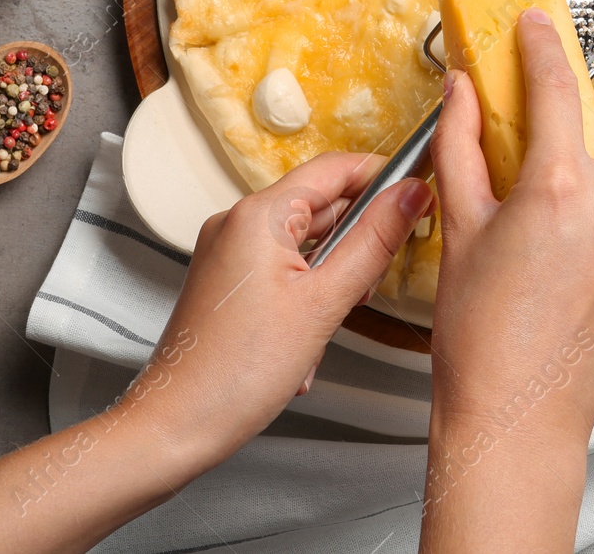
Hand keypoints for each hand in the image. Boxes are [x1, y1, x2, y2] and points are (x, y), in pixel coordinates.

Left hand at [125, 152, 431, 475]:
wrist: (176, 425)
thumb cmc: (236, 373)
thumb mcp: (325, 303)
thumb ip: (374, 242)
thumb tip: (411, 195)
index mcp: (259, 214)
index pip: (337, 168)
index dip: (383, 178)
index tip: (417, 197)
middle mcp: (237, 223)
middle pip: (323, 206)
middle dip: (357, 243)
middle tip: (374, 280)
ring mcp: (229, 252)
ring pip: (307, 243)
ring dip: (333, 279)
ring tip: (330, 322)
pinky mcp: (228, 281)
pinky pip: (284, 270)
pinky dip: (307, 297)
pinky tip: (306, 340)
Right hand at [422, 8, 593, 551]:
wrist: (517, 419)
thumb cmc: (479, 336)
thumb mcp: (459, 228)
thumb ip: (461, 149)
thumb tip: (463, 93)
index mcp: (559, 189)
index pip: (558, 88)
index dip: (543, 46)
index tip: (536, 27)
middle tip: (581, 112)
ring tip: (591, 168)